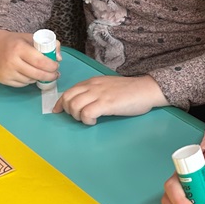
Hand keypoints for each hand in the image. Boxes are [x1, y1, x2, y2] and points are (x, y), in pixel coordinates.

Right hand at [0, 30, 59, 86]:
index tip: (56, 66)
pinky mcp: (3, 79)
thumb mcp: (31, 37)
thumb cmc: (14, 41)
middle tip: (55, 74)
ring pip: (30, 80)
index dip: (51, 66)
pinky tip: (30, 74)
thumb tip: (59, 58)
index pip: (40, 61)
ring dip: (39, 78)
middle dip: (49, 75)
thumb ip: (48, 45)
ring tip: (42, 72)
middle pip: (37, 74)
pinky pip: (22, 84)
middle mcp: (11, 61)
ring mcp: (6, 72)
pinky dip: (29, 80)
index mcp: (19, 48)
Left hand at [53, 75, 168, 124]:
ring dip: (77, 116)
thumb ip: (95, 91)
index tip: (58, 111)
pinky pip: (86, 113)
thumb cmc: (130, 91)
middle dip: (67, 110)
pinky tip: (94, 121)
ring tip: (87, 119)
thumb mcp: (108, 86)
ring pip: (74, 105)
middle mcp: (93, 86)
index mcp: (92, 82)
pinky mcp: (107, 104)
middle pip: (68, 98)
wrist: (147, 89)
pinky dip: (86, 120)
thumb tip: (83, 102)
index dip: (60, 103)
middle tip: (77, 117)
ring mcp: (99, 94)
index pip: (69, 91)